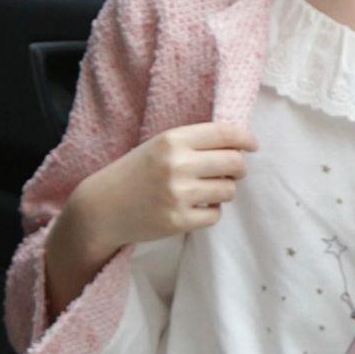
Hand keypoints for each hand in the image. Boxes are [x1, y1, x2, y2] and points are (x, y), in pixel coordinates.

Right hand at [76, 121, 256, 250]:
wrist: (102, 207)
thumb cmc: (134, 172)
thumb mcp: (158, 146)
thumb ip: (192, 143)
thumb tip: (237, 147)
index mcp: (172, 139)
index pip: (224, 133)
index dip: (245, 138)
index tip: (251, 145)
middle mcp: (177, 164)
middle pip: (234, 162)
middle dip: (238, 167)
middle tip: (232, 171)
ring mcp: (178, 194)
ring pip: (228, 190)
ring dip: (224, 190)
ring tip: (206, 190)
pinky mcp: (179, 221)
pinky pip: (215, 214)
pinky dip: (210, 211)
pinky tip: (194, 207)